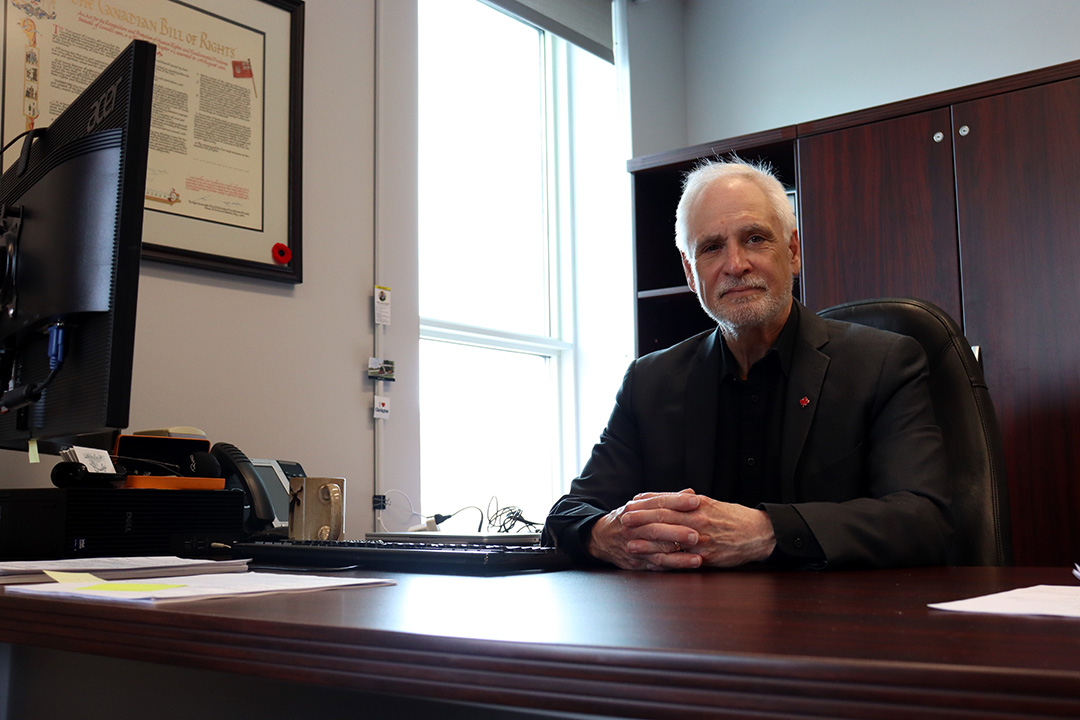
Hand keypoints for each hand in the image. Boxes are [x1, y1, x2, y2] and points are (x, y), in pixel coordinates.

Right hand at [587, 489, 703, 570]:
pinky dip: (674, 564)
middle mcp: (632, 527)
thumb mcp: (642, 504)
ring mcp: (633, 545)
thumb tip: (690, 493)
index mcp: (635, 508)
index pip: (658, 503)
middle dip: (677, 532)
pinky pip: (657, 564)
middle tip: (697, 534)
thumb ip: (666, 500)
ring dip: (679, 555)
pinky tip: (689, 563)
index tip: (696, 501)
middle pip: (656, 528)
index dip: (677, 501)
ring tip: (698, 556)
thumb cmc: (629, 518)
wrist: (602, 537)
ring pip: (657, 550)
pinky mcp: (637, 562)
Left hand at [620, 491, 776, 567]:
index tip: (631, 502)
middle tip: (623, 519)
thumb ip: (690, 501)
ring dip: (647, 540)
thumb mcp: (712, 504)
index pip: (667, 500)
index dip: (647, 502)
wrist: (758, 534)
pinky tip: (652, 560)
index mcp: (698, 504)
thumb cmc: (734, 518)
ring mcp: (702, 538)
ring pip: (670, 538)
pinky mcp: (706, 556)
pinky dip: (665, 559)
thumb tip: (672, 495)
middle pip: (664, 517)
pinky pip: (682, 558)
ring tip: (629, 541)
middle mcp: (698, 519)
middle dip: (641, 518)